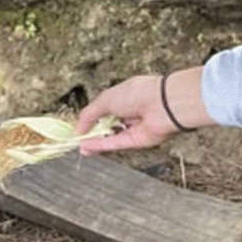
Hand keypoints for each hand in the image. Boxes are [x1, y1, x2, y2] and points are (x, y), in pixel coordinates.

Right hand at [76, 66, 214, 154]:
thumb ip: (89, 114)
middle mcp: (131, 112)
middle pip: (108, 125)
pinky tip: (86, 148)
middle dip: (92, 131)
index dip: (91, 117)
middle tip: (77, 138)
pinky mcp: (138, 141)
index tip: (79, 126)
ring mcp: (135, 128)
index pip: (105, 109)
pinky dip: (101, 146)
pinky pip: (116, 144)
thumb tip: (78, 128)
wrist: (164, 104)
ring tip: (79, 145)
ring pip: (111, 137)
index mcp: (125, 96)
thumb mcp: (106, 99)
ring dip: (95, 141)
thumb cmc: (139, 93)